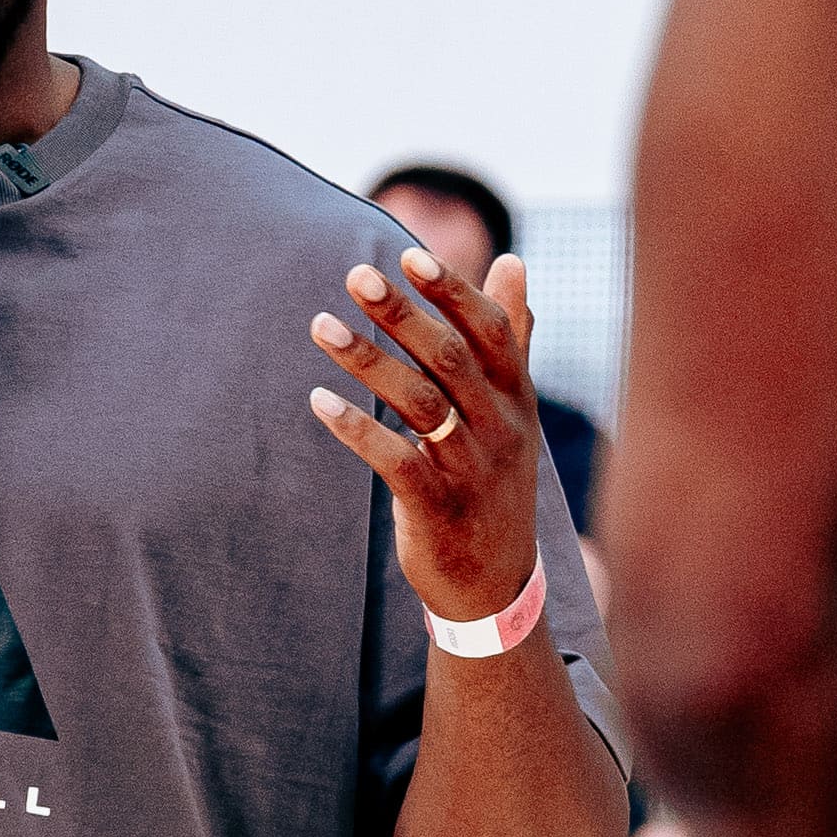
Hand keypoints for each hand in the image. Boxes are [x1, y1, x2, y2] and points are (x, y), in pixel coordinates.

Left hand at [307, 246, 544, 628]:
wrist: (496, 581)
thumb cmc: (493, 478)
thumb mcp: (511, 409)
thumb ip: (511, 337)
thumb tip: (514, 261)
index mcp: (517, 398)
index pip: (492, 332)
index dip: (454, 292)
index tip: (410, 255)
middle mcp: (501, 429)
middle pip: (452, 359)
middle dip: (403, 314)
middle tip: (355, 275)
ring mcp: (472, 471)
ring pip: (420, 404)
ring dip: (368, 361)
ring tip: (321, 326)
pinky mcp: (439, 510)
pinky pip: (396, 462)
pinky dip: (357, 429)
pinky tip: (319, 401)